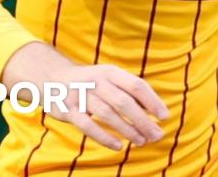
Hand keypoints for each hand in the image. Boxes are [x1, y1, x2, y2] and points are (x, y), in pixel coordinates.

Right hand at [47, 63, 169, 150]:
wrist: (52, 78)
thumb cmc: (91, 82)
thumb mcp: (109, 78)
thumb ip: (128, 91)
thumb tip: (155, 111)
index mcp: (111, 72)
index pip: (136, 85)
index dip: (152, 101)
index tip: (165, 117)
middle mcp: (97, 81)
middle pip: (124, 102)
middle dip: (142, 120)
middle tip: (156, 135)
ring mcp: (81, 95)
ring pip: (107, 114)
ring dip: (127, 130)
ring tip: (142, 142)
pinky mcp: (68, 110)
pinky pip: (87, 126)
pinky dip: (104, 137)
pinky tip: (118, 146)